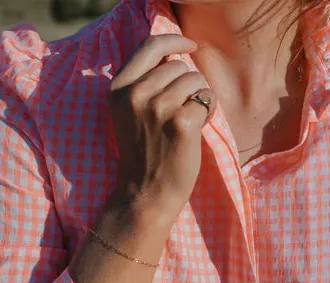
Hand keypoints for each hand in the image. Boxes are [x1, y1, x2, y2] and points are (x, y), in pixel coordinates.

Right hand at [108, 34, 216, 221]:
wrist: (145, 194)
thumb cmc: (144, 156)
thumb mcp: (130, 114)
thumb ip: (143, 85)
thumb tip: (176, 57)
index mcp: (119, 88)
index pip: (150, 46)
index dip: (175, 40)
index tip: (190, 44)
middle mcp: (136, 93)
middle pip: (178, 66)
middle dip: (189, 84)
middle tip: (186, 110)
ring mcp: (158, 107)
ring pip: (195, 80)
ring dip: (201, 97)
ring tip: (191, 121)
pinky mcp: (181, 122)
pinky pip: (206, 99)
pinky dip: (210, 111)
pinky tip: (199, 128)